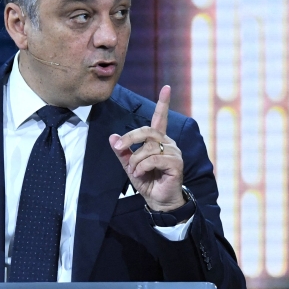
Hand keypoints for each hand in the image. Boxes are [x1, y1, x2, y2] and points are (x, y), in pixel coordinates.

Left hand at [109, 85, 186, 211]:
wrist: (157, 200)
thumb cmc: (147, 181)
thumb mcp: (130, 165)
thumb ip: (122, 151)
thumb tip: (112, 136)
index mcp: (158, 140)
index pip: (160, 118)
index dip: (163, 103)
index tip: (167, 87)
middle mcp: (168, 143)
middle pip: (147, 130)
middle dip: (129, 137)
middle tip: (118, 148)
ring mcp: (174, 152)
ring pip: (148, 147)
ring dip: (136, 160)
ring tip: (136, 171)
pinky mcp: (176, 163)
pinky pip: (154, 158)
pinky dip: (143, 166)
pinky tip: (142, 174)